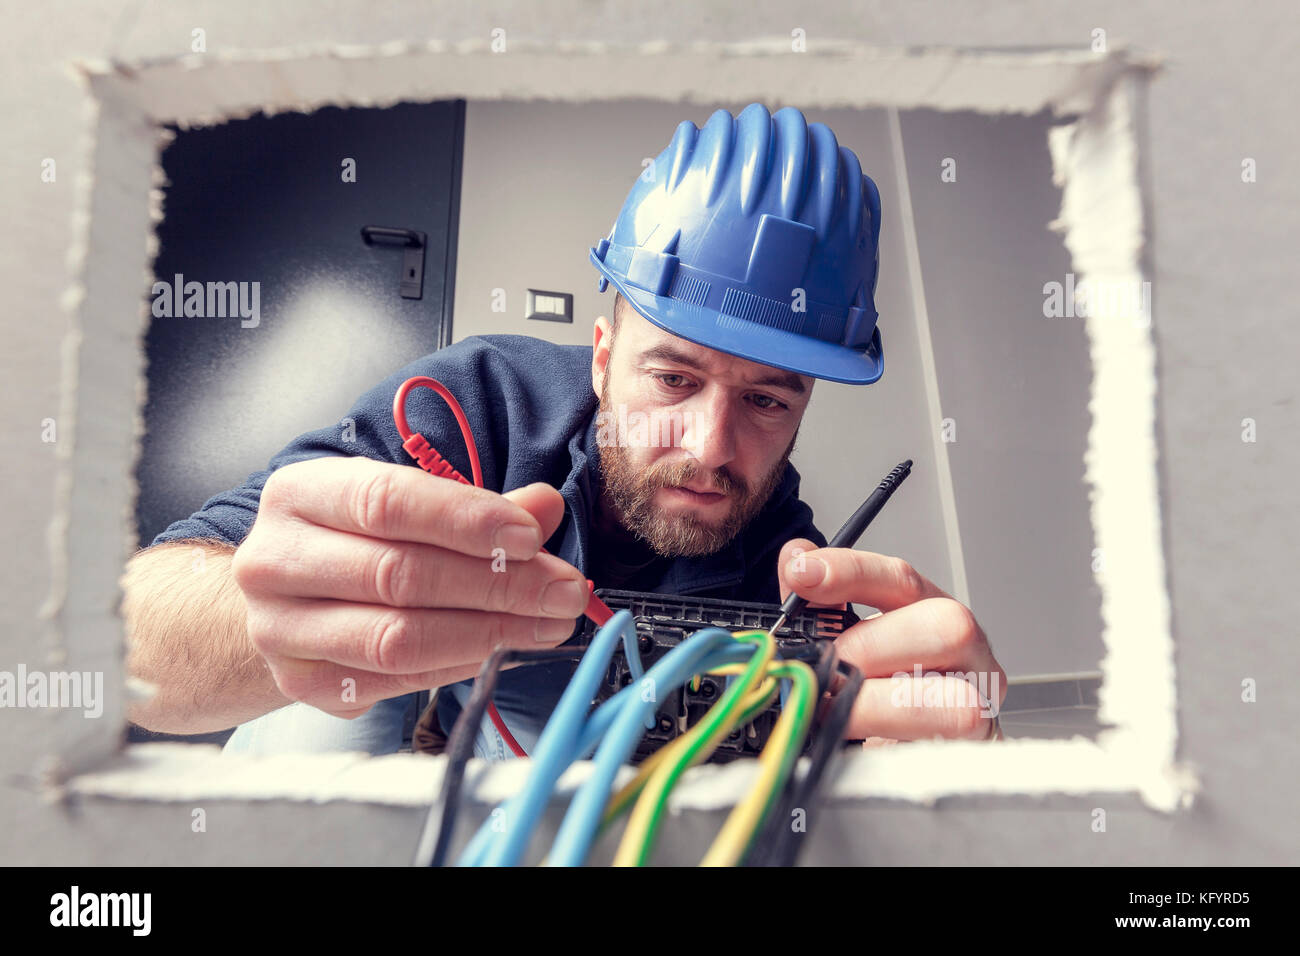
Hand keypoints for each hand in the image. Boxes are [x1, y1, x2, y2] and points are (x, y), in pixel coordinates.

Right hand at [231, 456, 590, 717]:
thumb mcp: (400, 504)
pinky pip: (396, 680)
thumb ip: (471, 507)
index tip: (531, 536)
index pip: (387, 502)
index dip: (465, 520)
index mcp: (299, 494)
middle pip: (399, 575)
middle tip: (563, 590)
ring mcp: (280, 629)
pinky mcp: (302, 683)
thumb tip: (544, 505)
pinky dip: (460, 665)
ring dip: (489, 633)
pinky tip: (503, 649)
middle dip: (497, 585)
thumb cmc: (350, 542)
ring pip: (398, 638)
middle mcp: (275, 560)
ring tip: (547, 624)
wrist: (280, 601)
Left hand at [777, 539, 1006, 743]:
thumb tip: (795, 558)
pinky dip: (900, 741)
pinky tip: (866, 741)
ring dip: (882, 704)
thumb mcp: (848, 639)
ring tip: (837, 709)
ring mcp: (982, 696)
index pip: (899, 577)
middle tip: (826, 670)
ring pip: (957, 695)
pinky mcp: (982, 742)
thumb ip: (820, 604)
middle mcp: (965, 648)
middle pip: (946, 626)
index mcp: (929, 610)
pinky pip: (954, 745)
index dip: (848, 571)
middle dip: (871, 648)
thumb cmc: (887, 687)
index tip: (802, 573)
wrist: (926, 743)